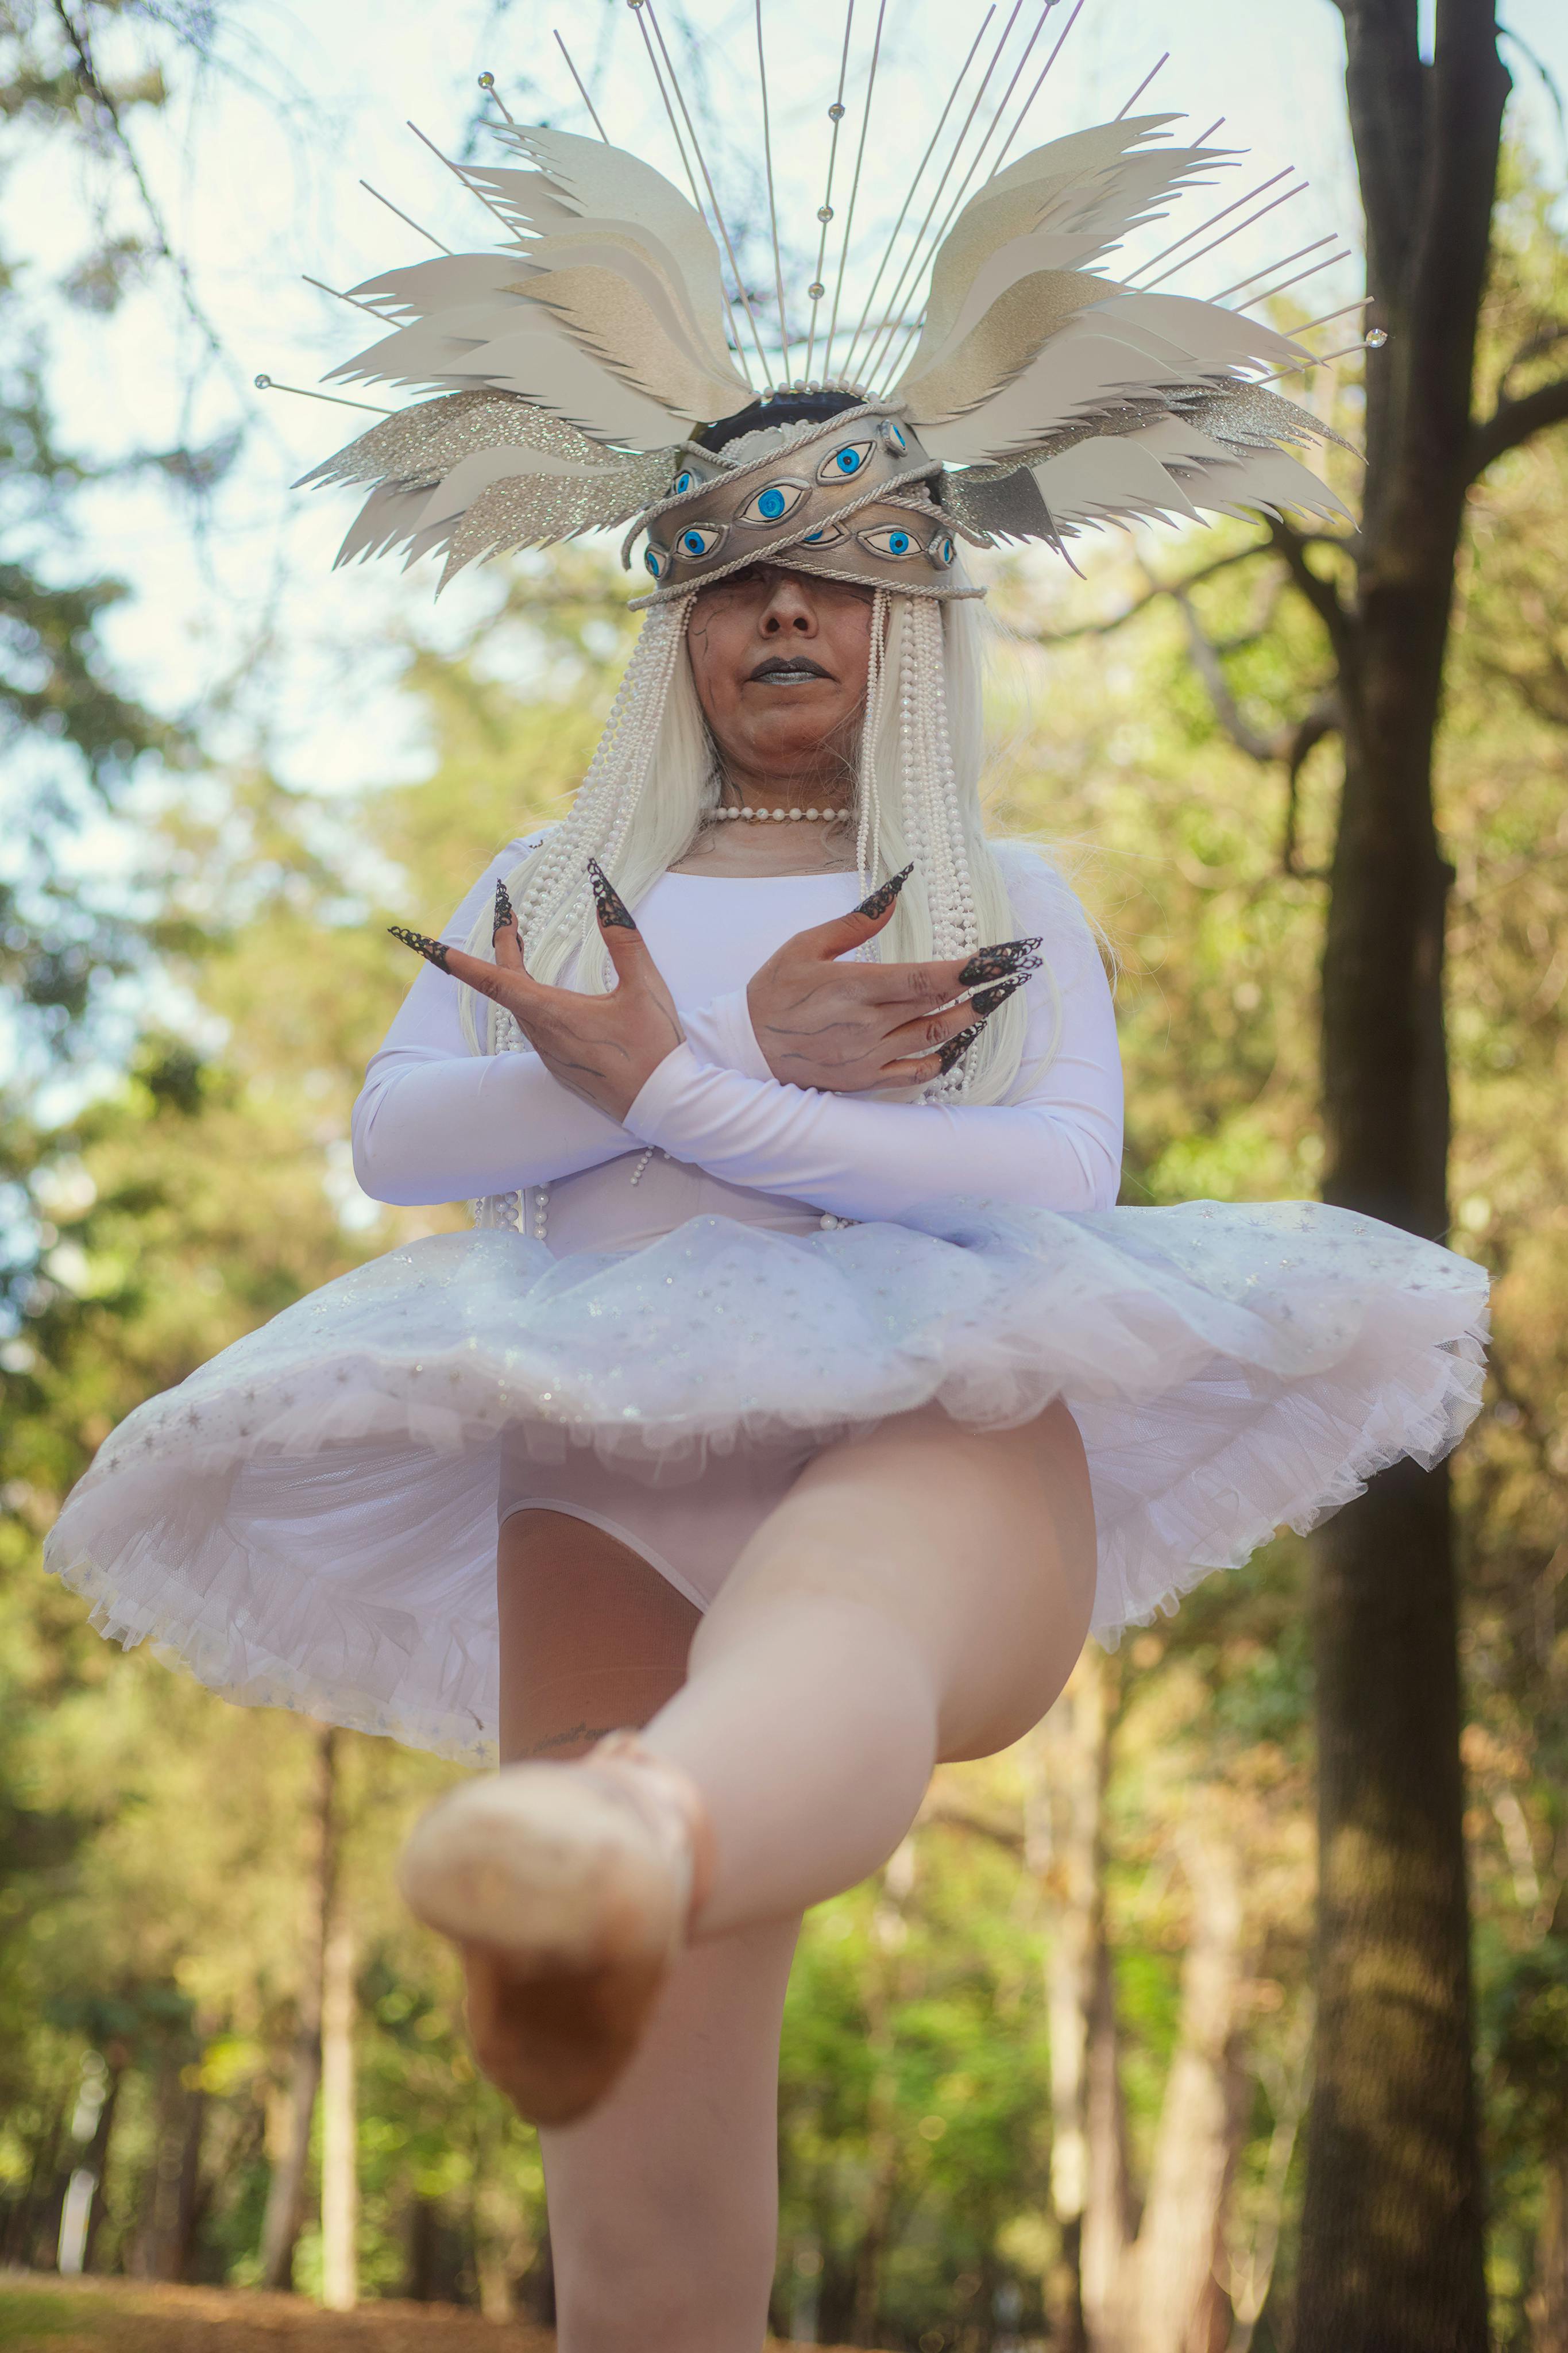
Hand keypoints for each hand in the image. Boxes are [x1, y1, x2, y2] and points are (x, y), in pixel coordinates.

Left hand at [390, 865, 683, 1120]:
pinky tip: (544, 993)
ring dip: (513, 975)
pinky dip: (528, 999)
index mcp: (553, 1013)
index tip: (430, 946)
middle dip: (502, 948)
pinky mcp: (561, 1067)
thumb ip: (623, 937)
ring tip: (518, 945)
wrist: (665, 1105)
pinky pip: (534, 1027)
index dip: (461, 961)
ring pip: (519, 1007)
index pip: (494, 981)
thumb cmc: (655, 1047)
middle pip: (505, 986)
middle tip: (508, 916)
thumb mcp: (644, 985)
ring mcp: (550, 1054)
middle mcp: (542, 1035)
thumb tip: (603, 891)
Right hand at [745, 866, 1041, 1092]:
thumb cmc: (773, 991)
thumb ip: (854, 921)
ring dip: (970, 1019)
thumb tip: (894, 892)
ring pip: (936, 1038)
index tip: (997, 958)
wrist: (744, 1049)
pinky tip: (958, 1040)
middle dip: (982, 988)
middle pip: (940, 1006)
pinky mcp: (867, 1079)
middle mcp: (869, 1025)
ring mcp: (870, 1056)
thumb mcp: (805, 945)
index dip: (967, 970)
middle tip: (1015, 973)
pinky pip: (917, 1072)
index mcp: (855, 987)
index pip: (925, 978)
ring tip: (995, 999)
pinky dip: (944, 1057)